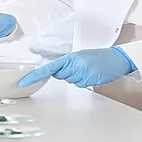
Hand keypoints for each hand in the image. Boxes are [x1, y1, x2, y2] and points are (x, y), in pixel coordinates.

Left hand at [18, 47, 136, 88]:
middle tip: (80, 68)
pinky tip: (92, 74)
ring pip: (70, 81)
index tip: (24, 82)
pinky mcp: (90, 79)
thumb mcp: (80, 56)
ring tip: (88, 70)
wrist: (116, 58)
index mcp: (70, 57)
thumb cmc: (98, 57)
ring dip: (77, 78)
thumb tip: (56, 73)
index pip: (49, 67)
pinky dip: (84, 81)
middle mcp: (75, 64)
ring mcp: (83, 72)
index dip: (36, 75)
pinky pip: (80, 85)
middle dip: (67, 74)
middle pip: (60, 77)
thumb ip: (66, 64)